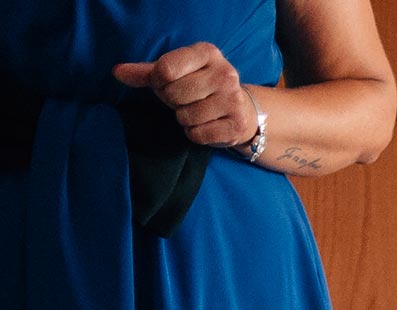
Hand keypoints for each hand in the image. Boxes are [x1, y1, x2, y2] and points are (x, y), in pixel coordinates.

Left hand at [112, 44, 261, 150]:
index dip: (158, 81)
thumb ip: (146, 72)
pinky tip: (207, 124)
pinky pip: (198, 134)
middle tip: (185, 99)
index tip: (167, 81)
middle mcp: (225, 74)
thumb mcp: (175, 72)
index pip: (166, 69)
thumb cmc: (200, 86)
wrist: (243, 110)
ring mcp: (234, 100)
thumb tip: (117, 72)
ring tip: (197, 111)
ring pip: (186, 116)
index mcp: (207, 53)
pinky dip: (195, 133)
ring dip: (184, 118)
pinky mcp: (237, 125)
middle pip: (174, 94)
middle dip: (172, 100)